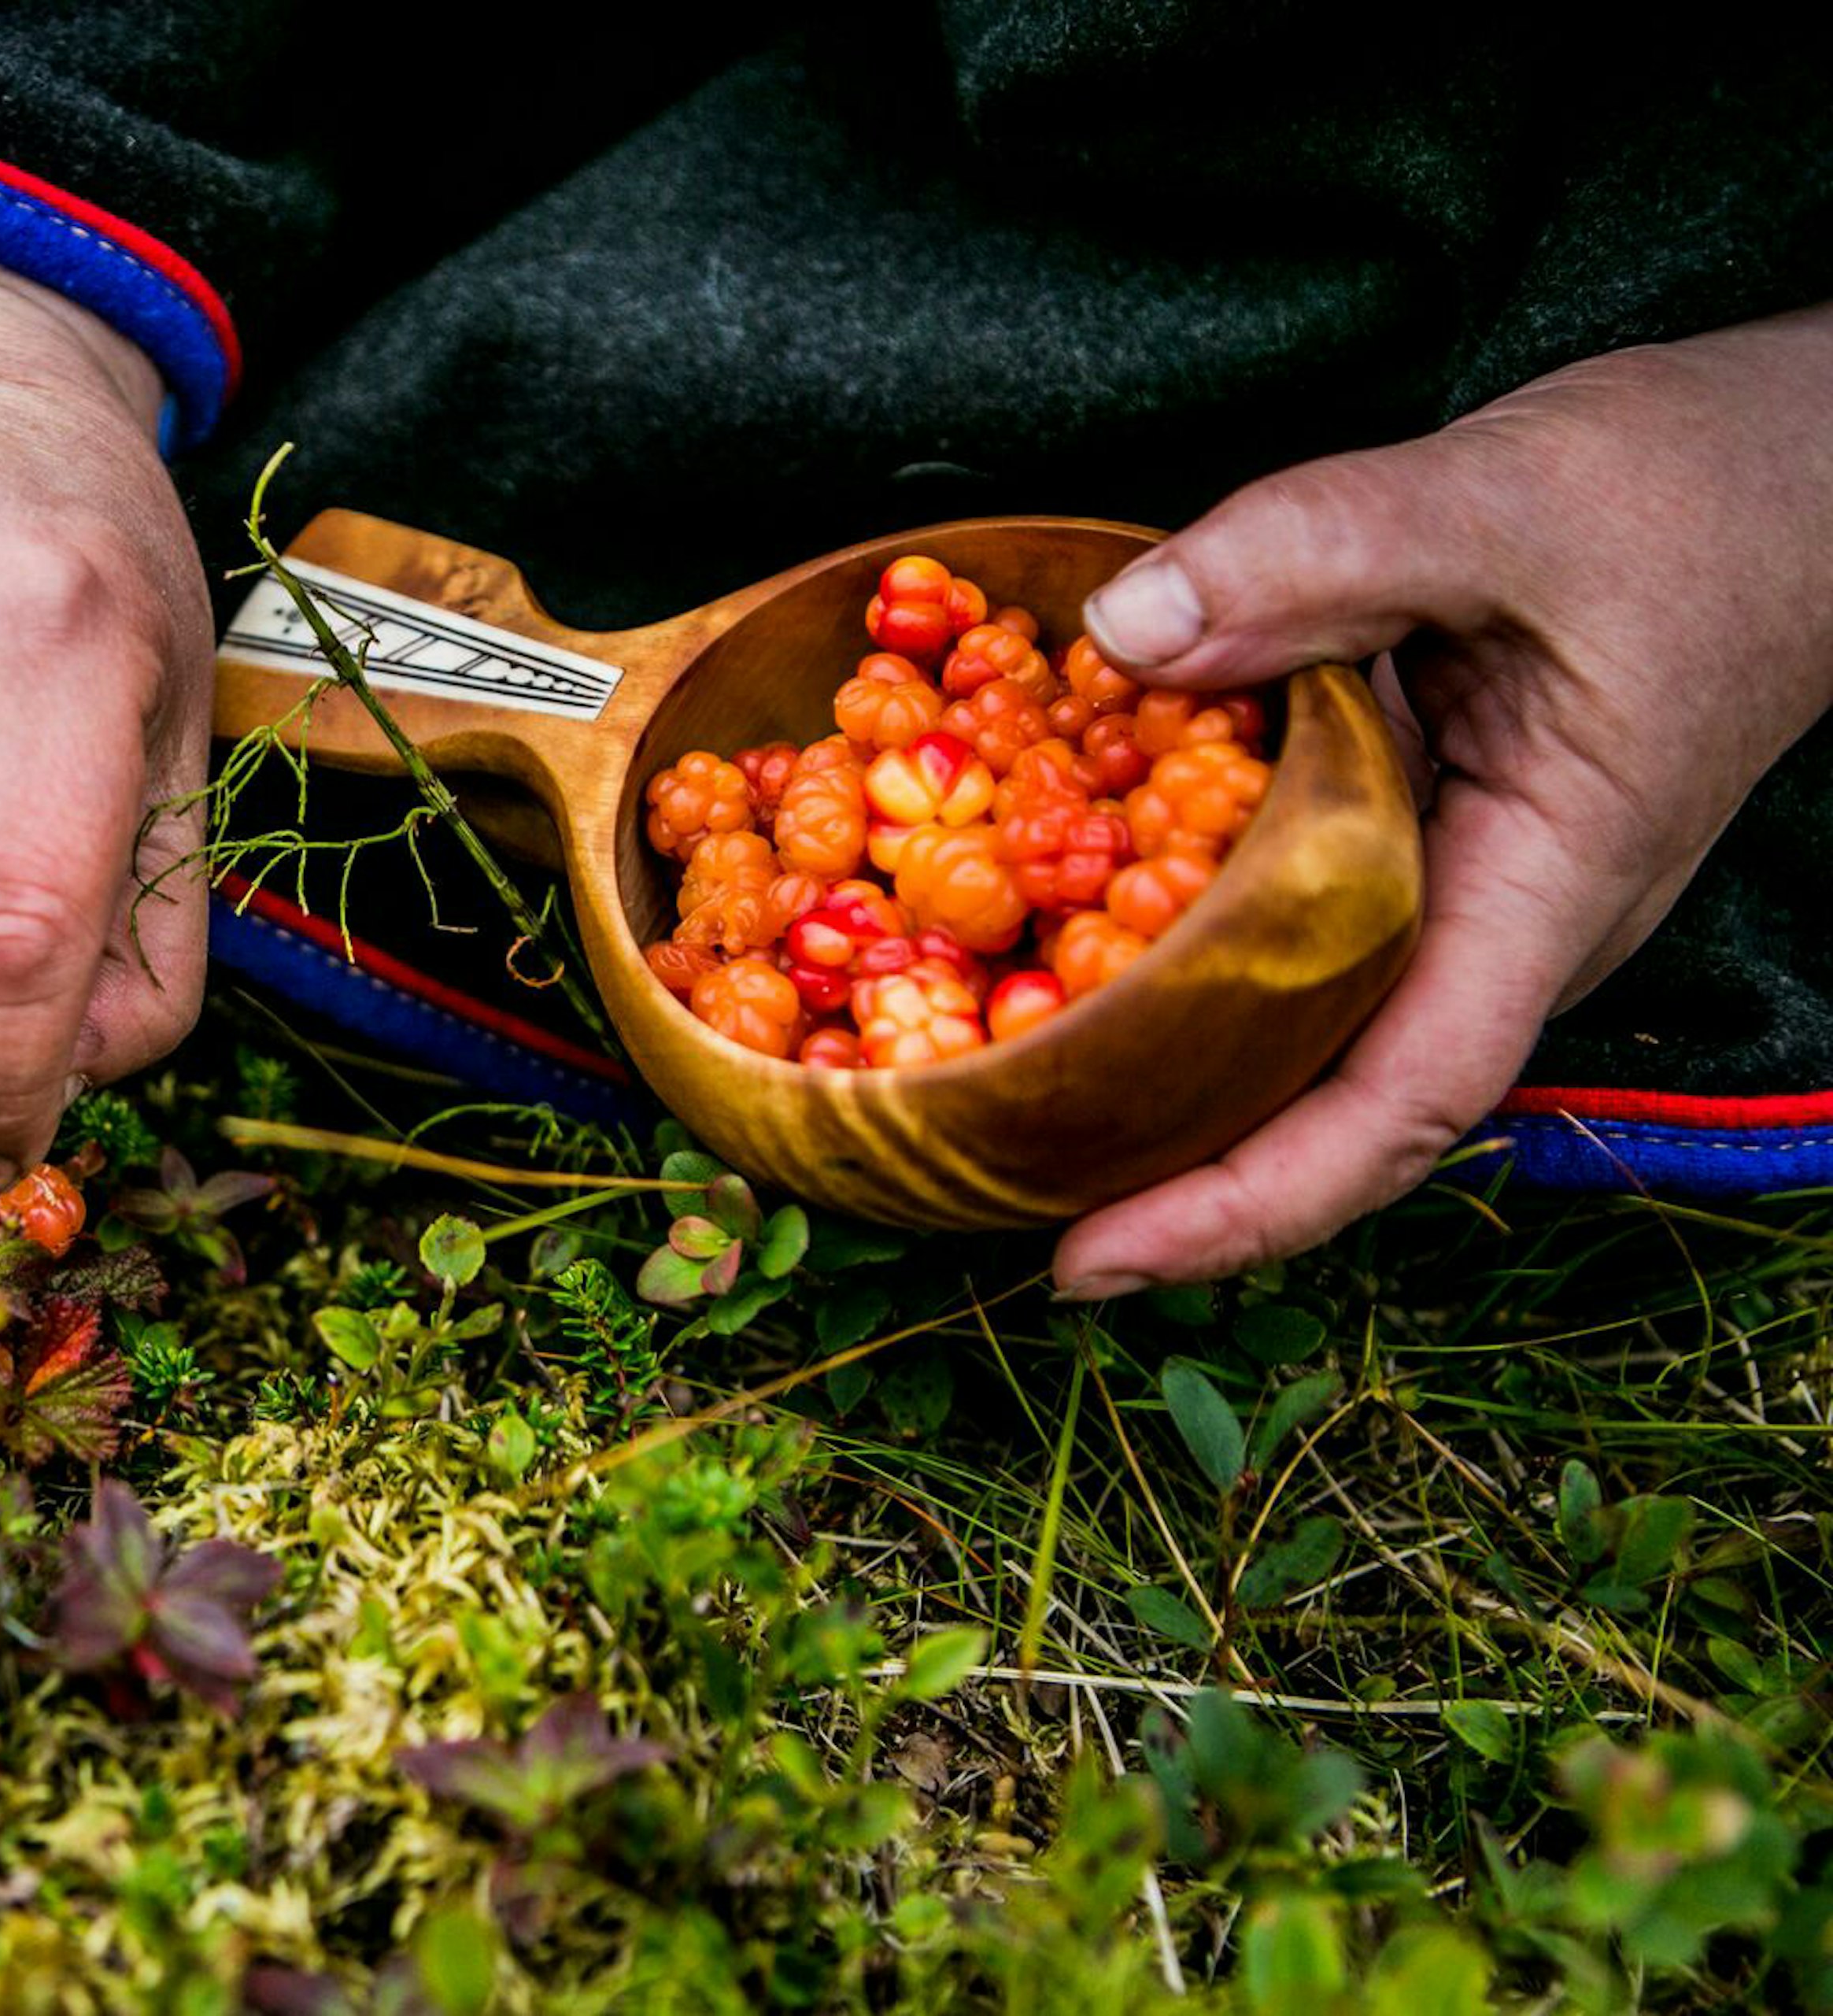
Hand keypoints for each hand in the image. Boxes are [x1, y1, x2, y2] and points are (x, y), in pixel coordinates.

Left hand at [1053, 302, 1832, 1295]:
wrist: (1800, 467)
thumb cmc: (1699, 492)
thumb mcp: (1502, 496)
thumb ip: (1317, 550)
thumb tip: (1127, 630)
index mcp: (1543, 890)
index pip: (1399, 1109)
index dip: (1246, 1206)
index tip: (1097, 1259)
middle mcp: (1500, 926)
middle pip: (1326, 1105)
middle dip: (1166, 1173)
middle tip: (985, 1188)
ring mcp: (1464, 889)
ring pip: (1305, 1025)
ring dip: (1163, 1070)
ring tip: (997, 1101)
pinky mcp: (1424, 833)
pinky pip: (1297, 923)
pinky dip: (1184, 938)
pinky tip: (1065, 925)